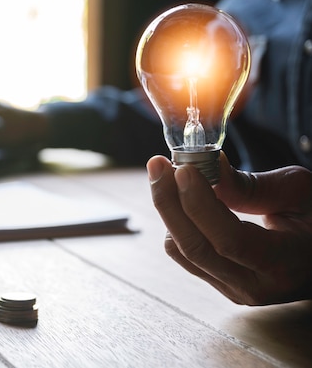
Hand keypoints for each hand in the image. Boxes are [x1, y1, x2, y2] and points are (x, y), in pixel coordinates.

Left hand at [146, 153, 311, 304]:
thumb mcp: (299, 192)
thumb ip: (252, 186)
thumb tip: (208, 166)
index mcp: (285, 266)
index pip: (230, 241)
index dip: (200, 204)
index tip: (182, 169)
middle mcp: (255, 286)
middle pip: (195, 248)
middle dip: (169, 202)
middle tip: (157, 165)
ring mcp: (233, 289)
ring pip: (181, 251)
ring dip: (168, 209)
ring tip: (167, 174)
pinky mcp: (218, 282)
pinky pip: (183, 253)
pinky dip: (175, 221)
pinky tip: (179, 195)